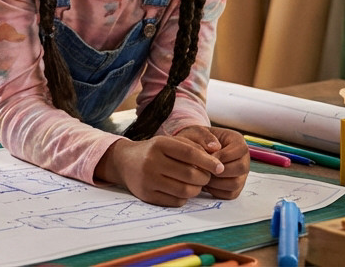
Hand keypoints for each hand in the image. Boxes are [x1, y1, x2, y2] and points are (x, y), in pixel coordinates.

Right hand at [94, 135, 225, 206]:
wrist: (124, 162)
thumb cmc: (153, 151)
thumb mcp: (169, 142)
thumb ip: (193, 147)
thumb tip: (217, 161)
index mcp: (159, 144)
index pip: (190, 154)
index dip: (208, 162)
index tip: (220, 168)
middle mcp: (151, 161)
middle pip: (190, 175)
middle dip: (204, 178)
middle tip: (205, 177)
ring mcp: (147, 180)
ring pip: (185, 191)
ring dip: (196, 189)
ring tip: (195, 184)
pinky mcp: (147, 195)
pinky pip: (176, 201)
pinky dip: (184, 198)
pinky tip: (180, 190)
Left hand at [175, 125, 250, 198]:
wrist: (191, 150)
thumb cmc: (195, 140)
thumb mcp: (196, 132)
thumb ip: (204, 137)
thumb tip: (214, 147)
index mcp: (238, 142)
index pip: (240, 149)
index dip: (224, 155)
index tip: (208, 156)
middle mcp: (243, 159)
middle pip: (241, 168)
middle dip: (219, 170)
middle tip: (204, 169)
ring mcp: (241, 175)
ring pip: (236, 183)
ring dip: (216, 182)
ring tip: (202, 176)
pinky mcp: (235, 187)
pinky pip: (230, 193)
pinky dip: (216, 191)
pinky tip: (204, 183)